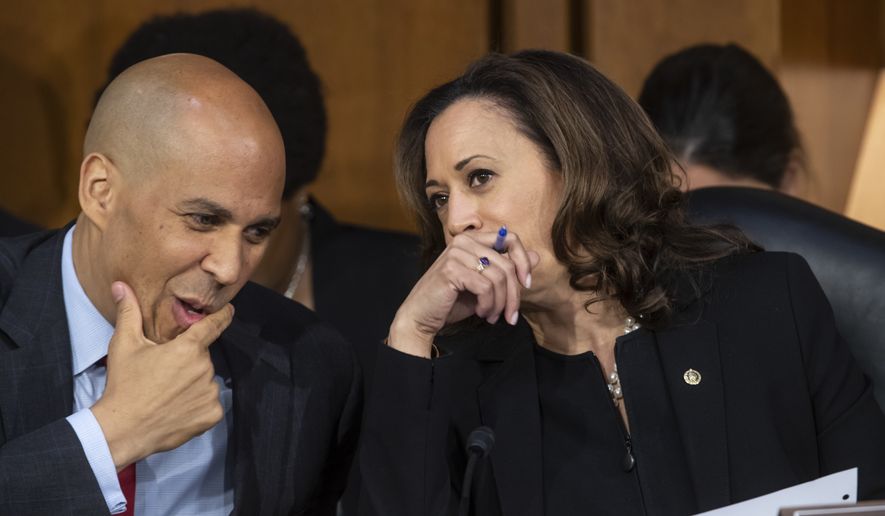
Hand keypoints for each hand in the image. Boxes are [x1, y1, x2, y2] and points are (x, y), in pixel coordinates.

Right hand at [91, 281, 232, 469]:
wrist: (123, 429)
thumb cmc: (124, 385)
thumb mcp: (124, 345)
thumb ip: (128, 313)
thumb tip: (120, 286)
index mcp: (188, 348)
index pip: (213, 325)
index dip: (222, 315)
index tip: (230, 310)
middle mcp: (204, 368)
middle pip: (202, 358)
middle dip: (188, 362)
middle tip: (164, 373)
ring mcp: (210, 392)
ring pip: (206, 381)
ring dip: (193, 384)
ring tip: (167, 393)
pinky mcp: (212, 414)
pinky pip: (210, 403)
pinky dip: (198, 405)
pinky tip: (177, 409)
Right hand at [388, 230, 538, 356]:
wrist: (422, 316)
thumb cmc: (453, 300)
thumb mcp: (487, 285)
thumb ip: (508, 269)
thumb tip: (537, 256)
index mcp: (473, 239)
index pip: (510, 238)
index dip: (523, 260)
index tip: (526, 283)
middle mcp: (464, 241)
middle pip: (506, 264)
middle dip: (514, 294)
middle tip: (511, 315)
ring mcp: (456, 253)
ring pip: (498, 278)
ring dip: (500, 303)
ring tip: (493, 316)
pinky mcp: (452, 269)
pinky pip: (486, 287)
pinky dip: (488, 305)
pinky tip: (482, 313)